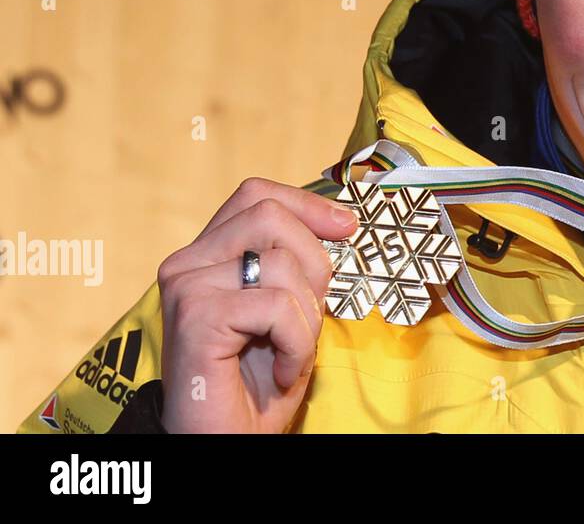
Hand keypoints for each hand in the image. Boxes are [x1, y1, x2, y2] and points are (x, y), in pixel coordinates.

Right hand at [156, 178, 355, 432]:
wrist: (226, 439)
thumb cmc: (258, 380)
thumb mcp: (290, 306)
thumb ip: (298, 262)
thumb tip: (341, 220)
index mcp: (207, 254)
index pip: (256, 195)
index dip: (306, 204)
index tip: (346, 227)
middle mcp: (186, 263)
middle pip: (270, 217)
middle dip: (312, 264)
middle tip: (308, 316)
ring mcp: (186, 286)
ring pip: (280, 263)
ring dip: (306, 316)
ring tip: (289, 351)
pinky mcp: (195, 315)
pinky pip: (276, 305)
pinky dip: (296, 342)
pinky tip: (280, 370)